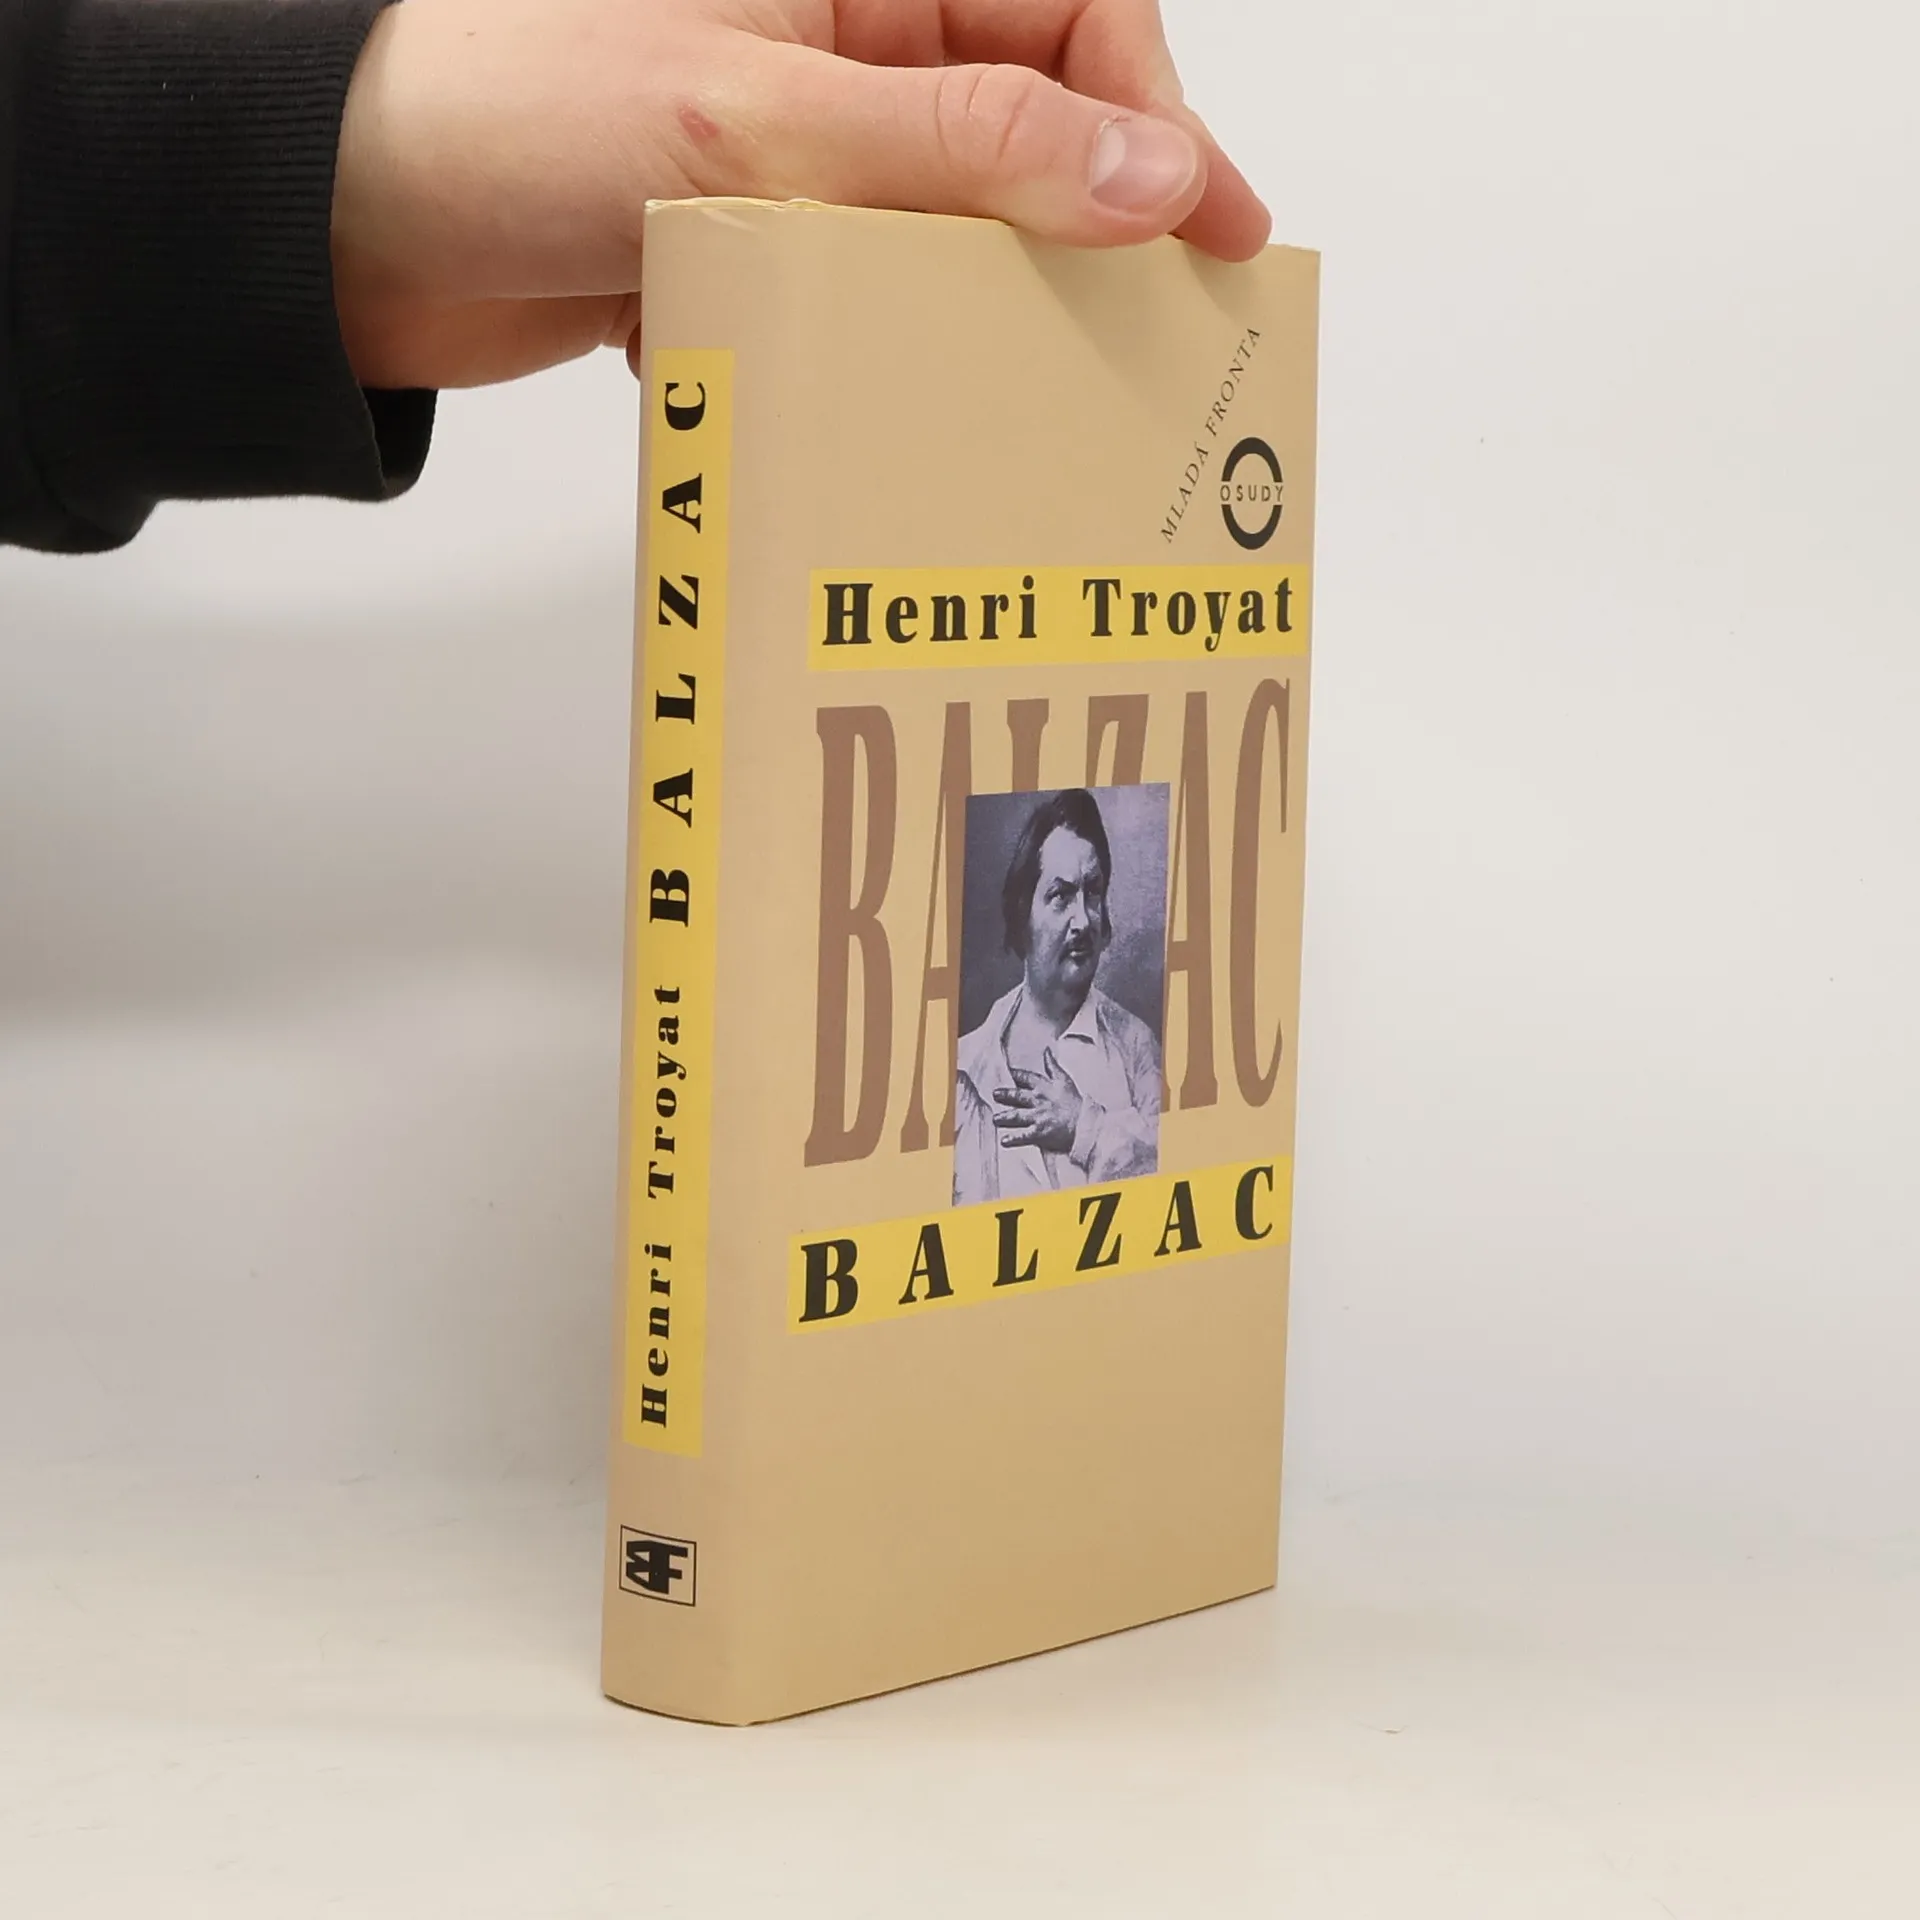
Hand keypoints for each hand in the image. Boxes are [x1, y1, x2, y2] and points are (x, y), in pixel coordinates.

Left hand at [331, 0, 1271, 390]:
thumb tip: (1149, 173)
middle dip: (1088, 223)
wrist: (334, 223)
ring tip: (1037, 395)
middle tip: (1150, 334)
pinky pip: (867, 285)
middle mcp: (834, 36)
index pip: (1065, 10)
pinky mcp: (750, 234)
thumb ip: (965, 148)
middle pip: (1025, 119)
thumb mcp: (760, 120)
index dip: (1152, 112)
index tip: (1205, 225)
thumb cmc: (506, 115)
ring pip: (951, 218)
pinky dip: (893, 345)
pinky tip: (913, 406)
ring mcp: (792, 140)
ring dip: (989, 304)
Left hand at [992, 1049, 1084, 1154]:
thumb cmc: (1076, 1103)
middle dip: (1005, 1094)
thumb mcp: (1064, 1081)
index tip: (1007, 1072)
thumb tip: (1046, 1051)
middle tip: (995, 1094)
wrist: (1085, 1124)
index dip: (1016, 1074)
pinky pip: (1023, 1135)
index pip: (1027, 1078)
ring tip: (996, 1119)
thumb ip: (1053, 1066)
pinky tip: (1004, 1140)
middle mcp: (1038, 1101)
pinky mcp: (1040, 1132)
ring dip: (1004, 1117)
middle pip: (1017, 1096)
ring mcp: (1038, 1117)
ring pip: (1016, 1115)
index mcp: (1044, 1087)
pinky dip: (1013, 1138)